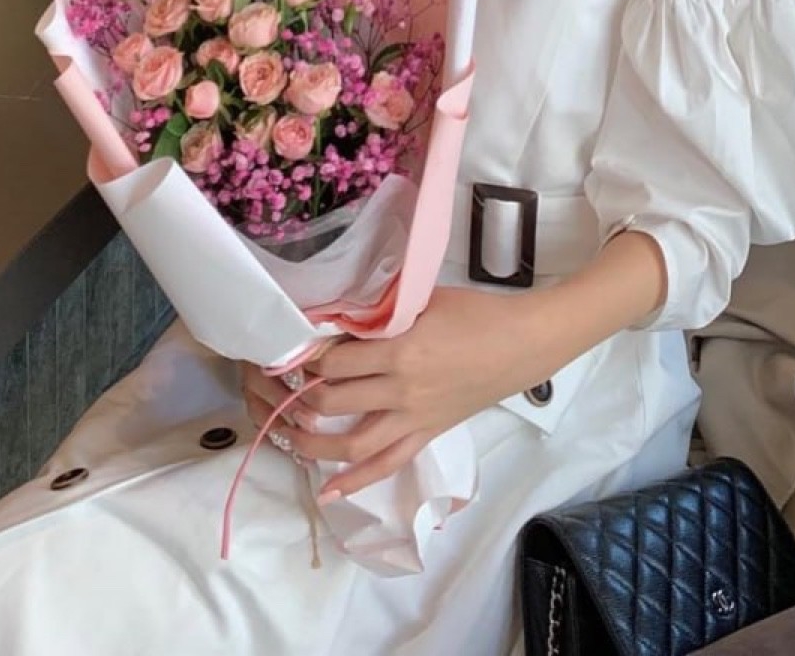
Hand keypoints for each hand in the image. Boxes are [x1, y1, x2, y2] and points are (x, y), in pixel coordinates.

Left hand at [260, 288, 544, 501]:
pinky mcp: (426, 434)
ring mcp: (414, 417)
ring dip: (314, 443)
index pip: (334, 361)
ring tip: (285, 438)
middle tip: (275, 387)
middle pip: (334, 401)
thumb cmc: (473, 313)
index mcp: (399, 350)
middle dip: (298, 396)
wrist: (519, 344)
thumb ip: (382, 314)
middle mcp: (401, 389)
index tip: (286, 349)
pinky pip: (388, 464)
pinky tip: (329, 493)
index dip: (305, 357)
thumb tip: (339, 316)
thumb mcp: (422, 301)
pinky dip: (357, 482)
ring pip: (353, 443)